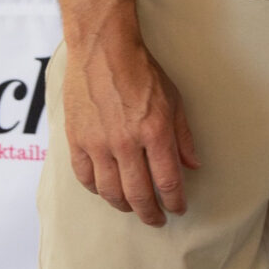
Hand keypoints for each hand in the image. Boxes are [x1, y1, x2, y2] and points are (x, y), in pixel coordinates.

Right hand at [62, 32, 199, 224]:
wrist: (103, 49)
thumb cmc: (141, 71)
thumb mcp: (174, 100)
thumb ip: (183, 136)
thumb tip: (192, 166)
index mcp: (155, 132)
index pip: (168, 182)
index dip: (175, 202)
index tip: (178, 209)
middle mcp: (126, 142)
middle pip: (139, 194)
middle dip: (151, 213)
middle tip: (156, 219)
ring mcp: (98, 143)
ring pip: (110, 191)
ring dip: (124, 205)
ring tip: (132, 208)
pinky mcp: (76, 139)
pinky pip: (85, 177)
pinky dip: (96, 189)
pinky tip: (106, 191)